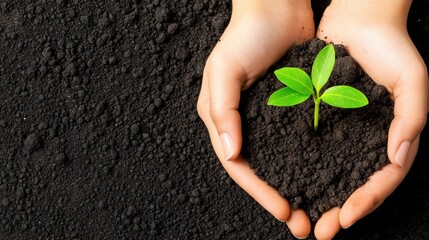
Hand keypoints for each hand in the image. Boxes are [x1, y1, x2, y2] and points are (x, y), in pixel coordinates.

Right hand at [197, 0, 314, 237]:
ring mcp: (265, 119)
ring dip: (293, 185)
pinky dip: (305, 162)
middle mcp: (241, 124)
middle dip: (276, 198)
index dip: (258, 190)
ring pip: (278, 161)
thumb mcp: (225, 70)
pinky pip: (295, 143)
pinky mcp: (287, 111)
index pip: (237, 164)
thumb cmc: (245, 35)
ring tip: (312, 209)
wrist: (276, 9)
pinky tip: (321, 176)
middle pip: (257, 170)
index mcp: (220, 118)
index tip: (282, 209)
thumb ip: (222, 110)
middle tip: (300, 222)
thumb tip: (230, 151)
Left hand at [314, 1, 427, 238]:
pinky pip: (311, 148)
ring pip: (330, 172)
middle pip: (354, 184)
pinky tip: (288, 182)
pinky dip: (302, 167)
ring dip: (317, 196)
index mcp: (392, 136)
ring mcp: (343, 131)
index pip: (383, 179)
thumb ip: (413, 116)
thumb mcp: (412, 79)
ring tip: (301, 217)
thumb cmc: (391, 46)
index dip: (366, 201)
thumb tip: (398, 156)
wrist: (358, 18)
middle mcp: (366, 139)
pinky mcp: (321, 118)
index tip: (345, 218)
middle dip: (339, 210)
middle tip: (320, 232)